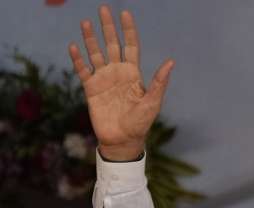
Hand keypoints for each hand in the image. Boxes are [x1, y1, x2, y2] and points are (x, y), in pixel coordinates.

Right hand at [68, 5, 173, 160]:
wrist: (123, 140)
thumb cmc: (141, 123)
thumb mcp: (153, 102)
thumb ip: (159, 82)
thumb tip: (171, 62)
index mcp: (134, 73)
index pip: (131, 46)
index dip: (128, 30)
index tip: (125, 14)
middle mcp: (118, 72)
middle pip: (112, 45)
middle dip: (108, 28)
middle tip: (103, 9)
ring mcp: (103, 79)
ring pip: (96, 54)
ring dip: (91, 39)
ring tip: (86, 22)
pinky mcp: (91, 89)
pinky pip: (83, 70)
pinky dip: (78, 59)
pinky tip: (74, 47)